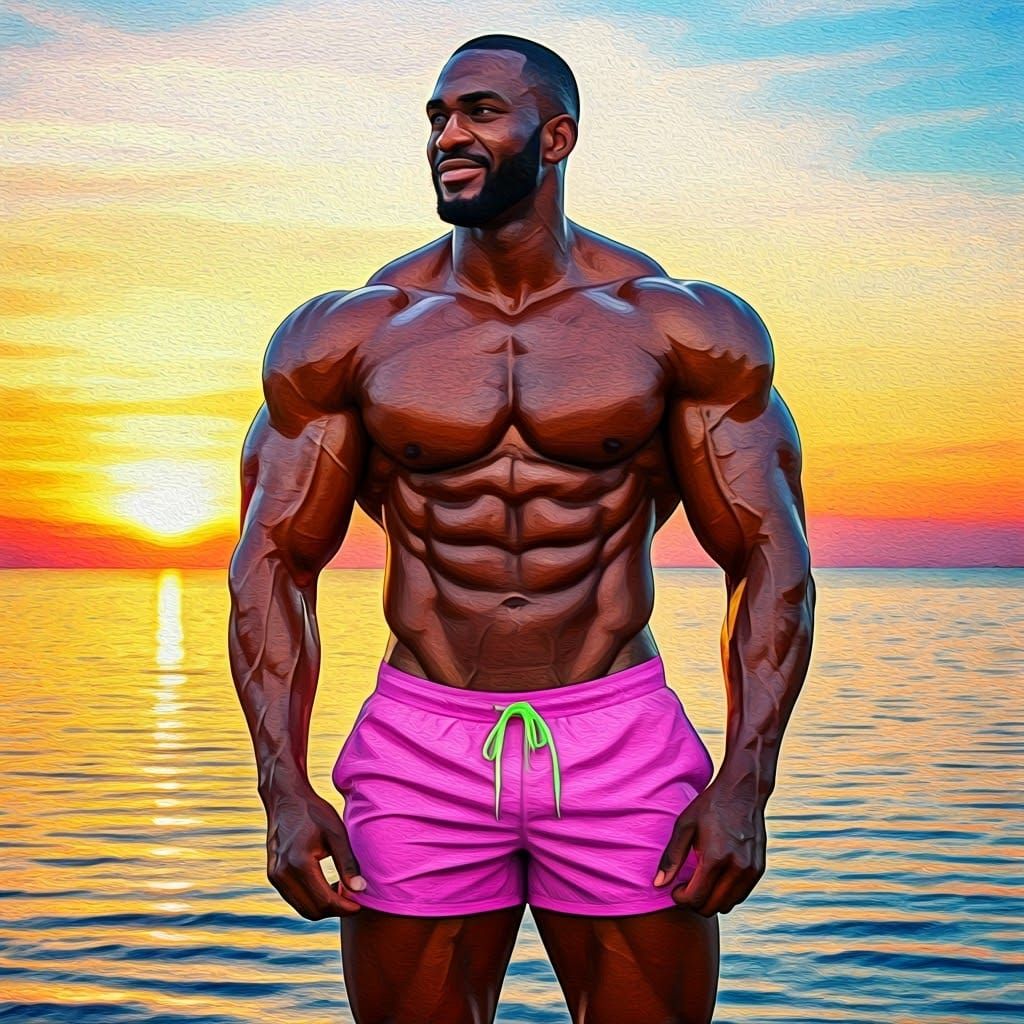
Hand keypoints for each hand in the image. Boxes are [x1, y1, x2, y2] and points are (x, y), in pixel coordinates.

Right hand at [265, 786, 364, 918]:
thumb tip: (360, 890)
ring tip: (341, 890)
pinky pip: (294, 898)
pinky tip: (327, 886)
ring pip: (302, 908)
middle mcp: (283, 874)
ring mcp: (275, 876)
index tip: (360, 903)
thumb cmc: (314, 813)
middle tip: (352, 898)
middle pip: (312, 911)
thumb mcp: (336, 833)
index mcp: (300, 863)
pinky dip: (311, 899)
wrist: (286, 799)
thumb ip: (348, 863)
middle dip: (334, 910)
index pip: (325, 901)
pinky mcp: (273, 875)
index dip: (344, 907)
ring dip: (323, 907)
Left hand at [652, 777, 766, 915]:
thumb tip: (658, 884)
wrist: (743, 791)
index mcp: (716, 857)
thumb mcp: (684, 826)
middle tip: (685, 887)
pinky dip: (725, 894)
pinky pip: (740, 896)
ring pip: (727, 905)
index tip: (675, 889)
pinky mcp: (759, 869)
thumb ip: (672, 857)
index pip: (696, 898)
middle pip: (712, 907)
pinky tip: (715, 878)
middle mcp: (737, 868)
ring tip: (700, 882)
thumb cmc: (710, 806)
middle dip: (694, 903)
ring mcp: (751, 870)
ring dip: (711, 901)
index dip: (681, 899)